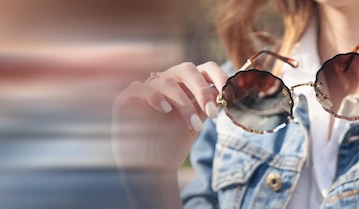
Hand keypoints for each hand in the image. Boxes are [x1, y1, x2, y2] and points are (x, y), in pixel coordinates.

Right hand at [112, 62, 227, 170]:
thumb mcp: (196, 123)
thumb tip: (227, 90)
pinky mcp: (126, 100)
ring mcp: (146, 90)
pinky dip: (153, 95)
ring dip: (184, 102)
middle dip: (201, 88)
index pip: (204, 69)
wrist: (151, 168)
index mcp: (185, 85)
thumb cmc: (173, 145)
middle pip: (186, 69)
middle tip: (212, 111)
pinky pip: (138, 87)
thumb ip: (208, 104)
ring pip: (166, 80)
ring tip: (194, 125)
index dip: (219, 76)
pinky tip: (165, 109)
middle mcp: (166, 83)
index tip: (231, 93)